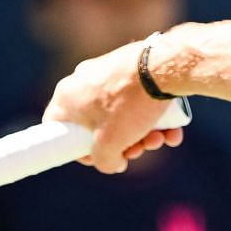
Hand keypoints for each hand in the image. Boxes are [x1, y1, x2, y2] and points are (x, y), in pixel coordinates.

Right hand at [43, 41, 185, 174]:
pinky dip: (152, 118)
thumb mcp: (109, 144)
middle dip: (120, 144)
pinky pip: (136, 99)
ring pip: (121, 114)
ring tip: (160, 139)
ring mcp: (107, 71)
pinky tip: (173, 131)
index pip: (58, 128)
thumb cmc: (128, 104)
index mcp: (66, 96)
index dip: (75, 149)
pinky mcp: (131, 67)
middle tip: (138, 151)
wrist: (163, 68)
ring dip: (141, 134)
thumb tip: (113, 163)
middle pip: (96, 124)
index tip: (98, 157)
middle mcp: (83, 80)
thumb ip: (104, 161)